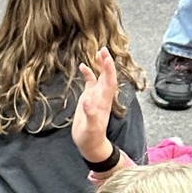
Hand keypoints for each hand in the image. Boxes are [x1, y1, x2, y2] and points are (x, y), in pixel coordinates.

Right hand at [72, 45, 117, 161]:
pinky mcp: (88, 98)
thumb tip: (88, 101)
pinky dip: (88, 74)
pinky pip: (90, 83)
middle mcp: (102, 96)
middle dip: (106, 63)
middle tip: (103, 49)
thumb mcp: (91, 128)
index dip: (108, 69)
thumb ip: (90, 115)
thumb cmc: (91, 137)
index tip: (106, 58)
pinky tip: (82, 66)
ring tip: (98, 52)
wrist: (90, 143)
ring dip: (99, 65)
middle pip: (107, 76)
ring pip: (100, 77)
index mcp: (104, 102)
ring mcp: (95, 96)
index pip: (109, 81)